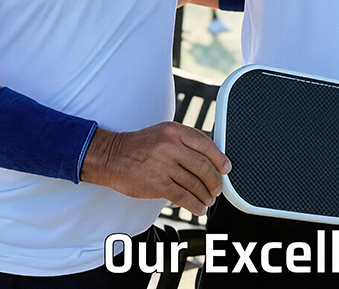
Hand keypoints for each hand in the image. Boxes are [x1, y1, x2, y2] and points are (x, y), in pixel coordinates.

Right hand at [81, 122, 230, 216]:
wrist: (112, 156)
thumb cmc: (140, 145)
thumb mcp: (164, 133)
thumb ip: (185, 141)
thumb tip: (209, 156)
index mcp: (175, 131)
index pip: (205, 144)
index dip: (219, 158)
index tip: (226, 168)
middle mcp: (171, 146)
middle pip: (203, 165)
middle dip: (214, 179)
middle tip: (218, 187)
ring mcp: (164, 165)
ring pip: (194, 182)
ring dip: (205, 194)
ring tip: (210, 199)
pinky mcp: (157, 184)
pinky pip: (182, 196)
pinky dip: (194, 204)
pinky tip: (199, 208)